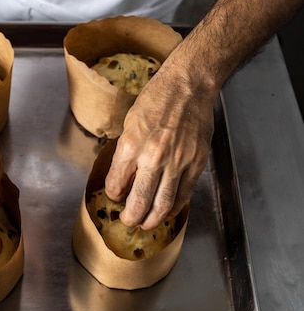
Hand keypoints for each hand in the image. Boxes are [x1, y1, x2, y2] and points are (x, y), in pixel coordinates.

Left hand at [104, 58, 216, 229]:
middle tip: (128, 221)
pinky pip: (184, 194)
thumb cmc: (156, 100)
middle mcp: (154, 157)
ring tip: (145, 224)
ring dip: (152, 219)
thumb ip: (125, 154)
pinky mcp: (197, 163)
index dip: (114, 195)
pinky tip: (167, 212)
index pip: (117, 184)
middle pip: (140, 201)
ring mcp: (178, 162)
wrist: (188, 86)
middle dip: (131, 217)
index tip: (114, 198)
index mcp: (131, 146)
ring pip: (163, 204)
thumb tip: (122, 179)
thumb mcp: (129, 124)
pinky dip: (174, 207)